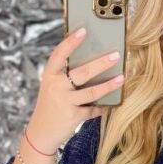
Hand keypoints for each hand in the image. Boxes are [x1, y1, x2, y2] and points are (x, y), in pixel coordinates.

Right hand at [26, 26, 125, 151]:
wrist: (40, 133)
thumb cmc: (50, 106)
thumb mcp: (52, 88)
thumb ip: (65, 76)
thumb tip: (93, 62)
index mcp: (49, 75)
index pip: (59, 54)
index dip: (71, 42)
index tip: (84, 30)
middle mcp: (55, 87)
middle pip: (82, 72)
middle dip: (101, 63)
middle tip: (116, 55)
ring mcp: (64, 102)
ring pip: (91, 92)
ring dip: (108, 85)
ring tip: (121, 78)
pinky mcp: (73, 117)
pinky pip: (93, 110)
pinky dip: (102, 107)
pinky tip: (111, 104)